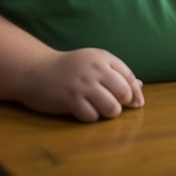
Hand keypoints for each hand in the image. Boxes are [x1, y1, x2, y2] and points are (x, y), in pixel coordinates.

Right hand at [22, 47, 144, 121]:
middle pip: (124, 93)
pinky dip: (91, 117)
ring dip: (109, 113)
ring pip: (112, 107)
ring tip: (99, 109)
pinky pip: (92, 116)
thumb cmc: (69, 68)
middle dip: (122, 103)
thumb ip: (116, 73)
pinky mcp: (70, 99)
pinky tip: (83, 110)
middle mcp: (94, 69)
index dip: (135, 92)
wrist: (36, 70)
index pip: (129, 77)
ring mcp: (82, 84)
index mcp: (102, 58)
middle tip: (113, 104)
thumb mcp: (93, 63)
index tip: (135, 102)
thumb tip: (140, 85)